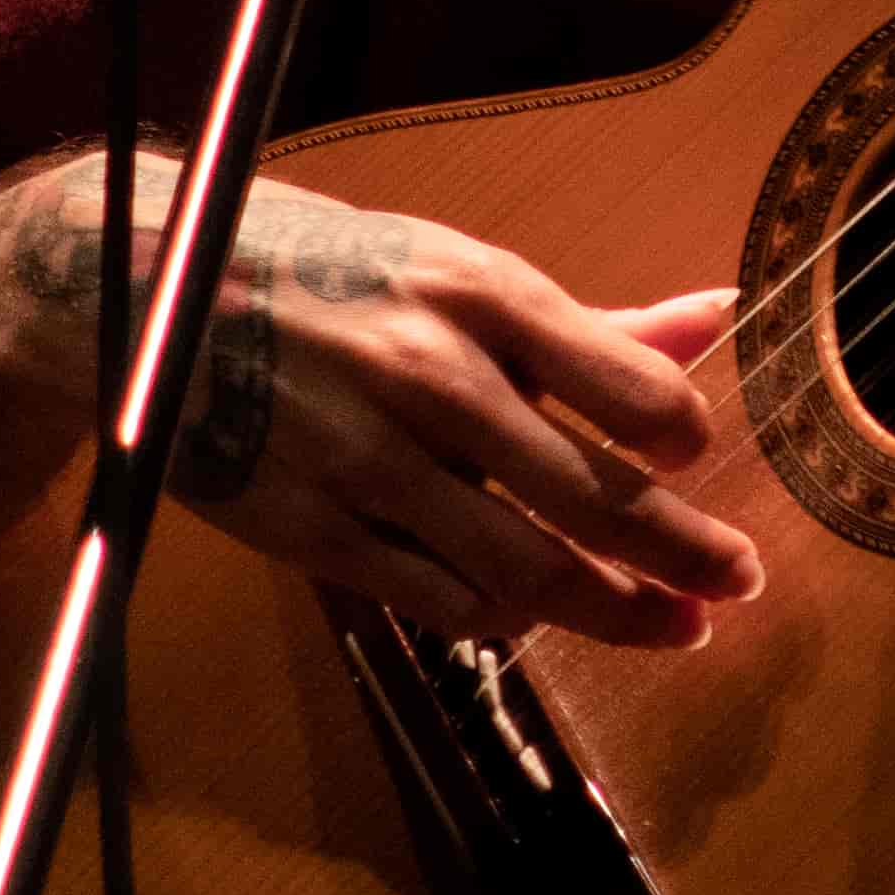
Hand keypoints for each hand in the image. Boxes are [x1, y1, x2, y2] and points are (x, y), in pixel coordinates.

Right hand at [7, 154, 762, 650]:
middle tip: (739, 582)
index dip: (685, 435)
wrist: (155, 293)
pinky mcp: (315, 534)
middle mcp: (432, 379)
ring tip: (680, 626)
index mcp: (480, 295)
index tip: (705, 455)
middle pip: (590, 498)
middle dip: (683, 554)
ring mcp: (370, 464)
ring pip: (523, 569)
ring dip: (618, 612)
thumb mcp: (463, 269)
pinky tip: (549, 620)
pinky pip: (439, 601)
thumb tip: (720, 320)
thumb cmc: (341, 272)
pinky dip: (508, 619)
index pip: (625, 385)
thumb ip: (593, 323)